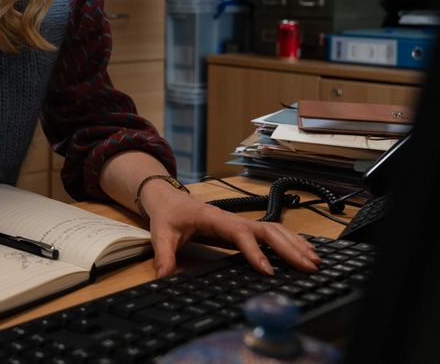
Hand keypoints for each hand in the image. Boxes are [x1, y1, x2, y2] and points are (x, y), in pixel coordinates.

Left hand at [141, 180, 321, 277]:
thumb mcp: (161, 234)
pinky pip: (271, 233)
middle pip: (267, 230)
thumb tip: (163, 277)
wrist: (167, 198)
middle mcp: (232, 219)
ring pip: (274, 230)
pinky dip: (290, 241)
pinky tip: (304, 252)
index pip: (240, 234)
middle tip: (308, 267)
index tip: (267, 271)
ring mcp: (239, 222)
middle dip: (288, 248)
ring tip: (315, 261)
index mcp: (215, 219)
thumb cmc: (168, 214)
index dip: (255, 251)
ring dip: (294, 244)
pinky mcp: (242, 228)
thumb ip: (163, 256)